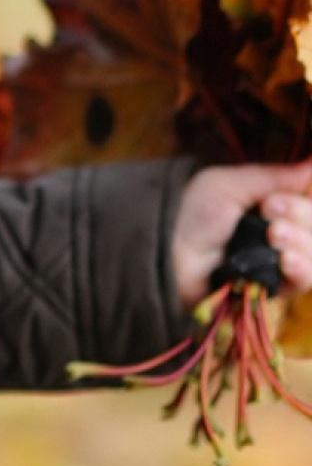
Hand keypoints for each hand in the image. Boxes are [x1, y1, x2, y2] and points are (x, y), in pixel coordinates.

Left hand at [172, 159, 311, 312]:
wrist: (167, 252)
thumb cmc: (191, 213)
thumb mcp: (230, 184)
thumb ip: (275, 177)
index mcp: (269, 205)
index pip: (307, 205)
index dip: (300, 203)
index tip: (272, 202)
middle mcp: (278, 231)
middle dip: (301, 219)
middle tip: (270, 217)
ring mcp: (276, 261)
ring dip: (302, 242)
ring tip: (273, 237)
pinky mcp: (271, 288)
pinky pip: (304, 281)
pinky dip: (302, 269)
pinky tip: (287, 261)